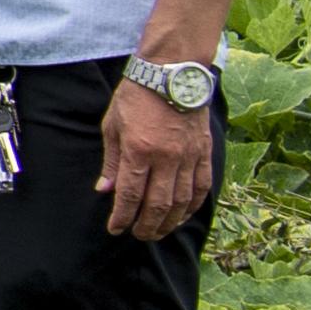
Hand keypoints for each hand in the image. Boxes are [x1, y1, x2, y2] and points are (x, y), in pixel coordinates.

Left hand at [100, 78, 219, 239]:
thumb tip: (105, 189)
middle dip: (146, 225)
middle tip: (138, 235)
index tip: (116, 229)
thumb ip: (111, 161)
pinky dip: (193, 205)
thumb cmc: (136, 97)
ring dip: (170, 221)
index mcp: (139, 150)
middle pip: (158, 204)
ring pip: (182, 201)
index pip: (130, 195)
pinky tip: (184, 215)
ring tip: (158, 231)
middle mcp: (167, 158)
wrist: (171, 74)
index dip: (122, 217)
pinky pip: (202, 187)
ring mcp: (189, 156)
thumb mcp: (112, 126)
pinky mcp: (205, 153)